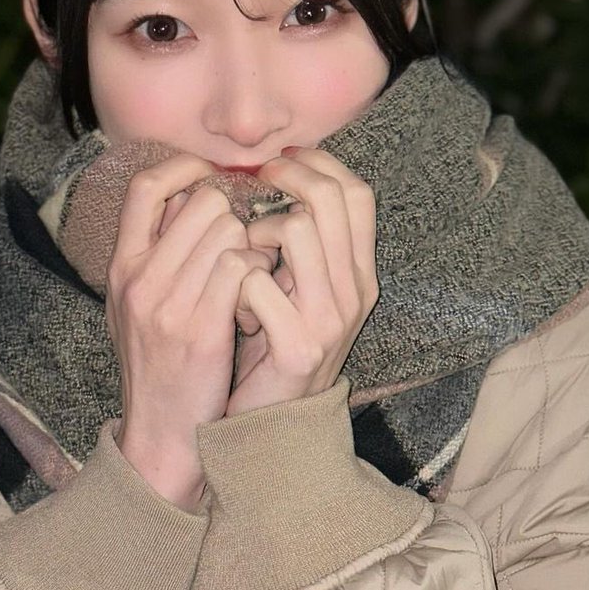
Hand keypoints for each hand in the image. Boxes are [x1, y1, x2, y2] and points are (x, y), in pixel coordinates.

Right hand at [108, 154, 271, 506]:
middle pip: (202, 202)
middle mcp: (138, 277)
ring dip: (253, 247)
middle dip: (235, 217)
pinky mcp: (201, 329)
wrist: (161, 436)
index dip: (186, 169)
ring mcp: (168, 303)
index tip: (215, 176)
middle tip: (246, 247)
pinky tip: (258, 303)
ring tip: (253, 281)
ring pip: (228, 230)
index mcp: (121, 266)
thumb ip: (157, 253)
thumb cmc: (158, 366)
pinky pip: (242, 266)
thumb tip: (188, 199)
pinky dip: (261, 276)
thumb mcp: (138, 305)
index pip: (146, 186)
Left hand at [228, 149, 378, 416]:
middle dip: (285, 178)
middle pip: (331, 200)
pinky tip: (231, 305)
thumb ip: (296, 247)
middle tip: (254, 182)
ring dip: (257, 231)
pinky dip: (235, 282)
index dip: (319, 164)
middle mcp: (354, 293)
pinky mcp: (298, 347)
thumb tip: (270, 182)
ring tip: (242, 256)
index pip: (357, 194)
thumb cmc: (272, 351)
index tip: (282, 160)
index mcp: (357, 275)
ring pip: (298, 228)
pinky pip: (257, 280)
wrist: (271, 429)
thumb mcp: (298, 293)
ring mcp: (329, 320)